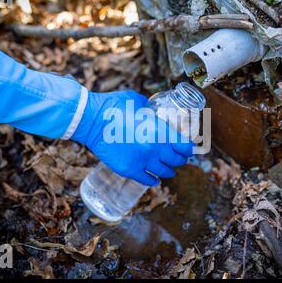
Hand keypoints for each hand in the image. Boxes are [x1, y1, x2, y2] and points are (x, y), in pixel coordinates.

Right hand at [72, 90, 193, 185]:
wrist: (91, 120)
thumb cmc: (114, 106)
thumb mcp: (139, 102)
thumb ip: (150, 110)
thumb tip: (154, 114)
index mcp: (160, 131)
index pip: (184, 146)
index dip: (189, 148)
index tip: (190, 148)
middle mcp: (154, 149)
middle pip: (176, 160)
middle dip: (180, 159)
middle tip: (180, 158)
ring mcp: (142, 161)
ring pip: (164, 172)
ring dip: (169, 171)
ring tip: (170, 170)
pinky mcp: (129, 169)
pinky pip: (146, 180)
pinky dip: (153, 180)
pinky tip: (155, 179)